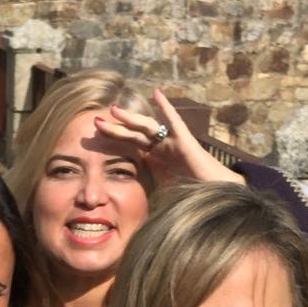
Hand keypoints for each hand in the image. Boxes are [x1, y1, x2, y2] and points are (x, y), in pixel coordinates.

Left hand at [94, 87, 244, 189]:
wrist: (214, 194)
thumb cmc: (191, 195)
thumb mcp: (160, 195)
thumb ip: (146, 196)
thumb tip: (129, 212)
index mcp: (153, 159)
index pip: (129, 146)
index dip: (113, 140)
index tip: (93, 137)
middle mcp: (161, 147)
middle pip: (133, 134)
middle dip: (115, 128)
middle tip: (95, 122)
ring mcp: (172, 142)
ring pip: (148, 126)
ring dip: (132, 118)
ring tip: (114, 110)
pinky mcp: (185, 140)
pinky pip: (174, 121)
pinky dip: (166, 107)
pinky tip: (156, 93)